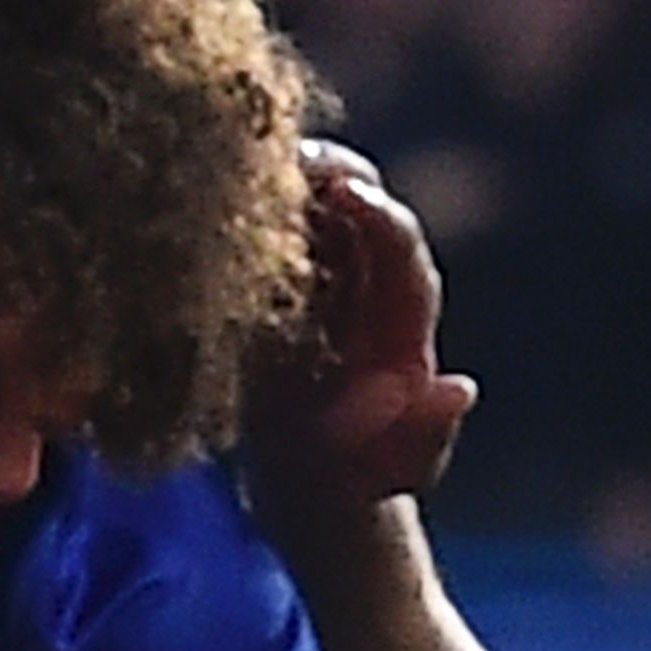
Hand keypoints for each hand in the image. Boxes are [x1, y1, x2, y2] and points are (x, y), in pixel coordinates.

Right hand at [248, 141, 480, 515]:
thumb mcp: (396, 471)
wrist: (316, 495)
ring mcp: (312, 284)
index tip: (345, 193)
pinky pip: (254, 238)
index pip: (401, 248)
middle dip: (327, 169)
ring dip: (275, 180)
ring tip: (230, 165)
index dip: (377, 216)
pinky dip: (234, 214)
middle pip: (356, 200)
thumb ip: (425, 436)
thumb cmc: (365, 485)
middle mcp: (364, 286)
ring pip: (302, 208)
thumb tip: (456, 389)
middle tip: (285, 155)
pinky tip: (195, 205)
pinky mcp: (264, 294)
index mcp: (403, 319)